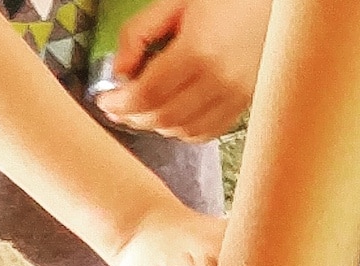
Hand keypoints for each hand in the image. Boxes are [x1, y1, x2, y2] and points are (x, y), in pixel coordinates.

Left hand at [96, 0, 271, 141]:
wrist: (278, 0)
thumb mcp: (175, 3)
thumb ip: (138, 34)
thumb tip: (119, 73)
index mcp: (199, 50)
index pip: (145, 96)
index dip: (117, 103)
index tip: (105, 98)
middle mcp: (219, 78)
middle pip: (160, 118)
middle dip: (132, 116)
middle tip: (119, 105)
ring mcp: (237, 94)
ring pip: (180, 130)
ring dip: (155, 124)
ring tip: (144, 108)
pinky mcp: (247, 101)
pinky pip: (204, 133)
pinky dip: (181, 130)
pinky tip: (173, 112)